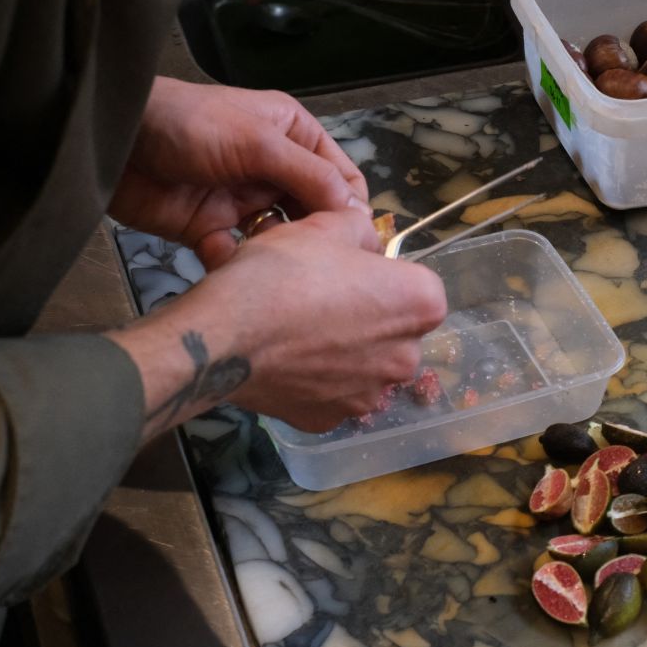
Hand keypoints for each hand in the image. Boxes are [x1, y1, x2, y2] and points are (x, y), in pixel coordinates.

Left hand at [110, 77, 371, 268]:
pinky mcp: (212, 230)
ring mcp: (244, 202)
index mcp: (294, 137)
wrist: (115, 142)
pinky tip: (238, 267)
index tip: (358, 241)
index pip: (342, 177)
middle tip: (325, 265)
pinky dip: (240, 265)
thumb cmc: (189, 123)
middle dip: (319, 237)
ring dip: (281, 254)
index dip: (353, 207)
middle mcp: (275, 170)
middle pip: (315, 213)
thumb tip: (358, 211)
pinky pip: (240, 256)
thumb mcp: (258, 141)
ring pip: (281, 239)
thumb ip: (309, 175)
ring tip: (283, 267)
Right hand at [187, 211, 446, 431]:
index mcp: (422, 304)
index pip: (416, 286)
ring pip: (364, 368)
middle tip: (320, 302)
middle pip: (394, 332)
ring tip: (298, 335)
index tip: (347, 273)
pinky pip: (330, 395)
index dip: (381, 276)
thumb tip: (367, 242)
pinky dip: (314, 383)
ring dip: (343, 355)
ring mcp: (369, 395)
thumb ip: (360, 229)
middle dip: (367, 319)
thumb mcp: (326, 225)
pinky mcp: (331, 421)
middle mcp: (407, 358)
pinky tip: (285, 364)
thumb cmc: (285, 272)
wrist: (225, 334)